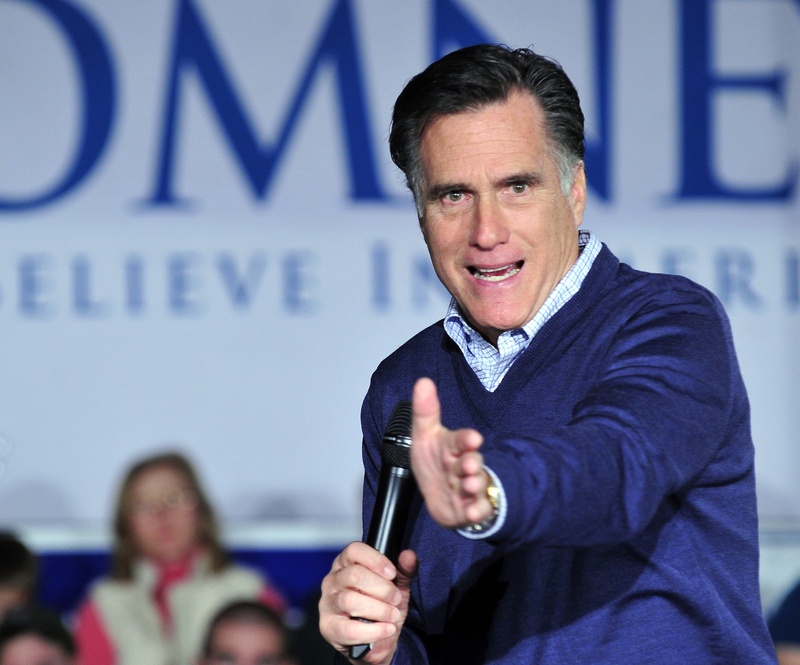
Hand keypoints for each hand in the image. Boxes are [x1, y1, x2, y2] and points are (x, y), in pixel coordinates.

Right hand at [319, 542, 417, 663]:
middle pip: (354, 575)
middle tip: (396, 599)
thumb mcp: (396, 586)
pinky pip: (350, 629)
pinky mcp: (329, 628)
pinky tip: (386, 629)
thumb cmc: (382, 606)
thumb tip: (408, 555)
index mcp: (346, 564)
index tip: (392, 573)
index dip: (375, 560)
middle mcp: (333, 580)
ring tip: (393, 616)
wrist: (376, 641)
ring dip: (379, 610)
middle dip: (382, 589)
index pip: (354, 550)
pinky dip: (374, 631)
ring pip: (351, 601)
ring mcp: (328, 604)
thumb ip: (403, 570)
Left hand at [411, 377, 493, 527]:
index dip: (466, 439)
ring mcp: (469, 487)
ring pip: (476, 485)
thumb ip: (425, 411)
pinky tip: (472, 512)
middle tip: (469, 464)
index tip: (473, 438)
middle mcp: (464, 466)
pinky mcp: (469, 509)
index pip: (461, 440)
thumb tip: (423, 381)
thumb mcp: (425, 435)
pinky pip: (477, 510)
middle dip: (471, 463)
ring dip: (474, 485)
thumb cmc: (435, 460)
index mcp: (453, 447)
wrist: (440, 492)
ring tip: (469, 485)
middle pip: (471, 462)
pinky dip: (476, 511)